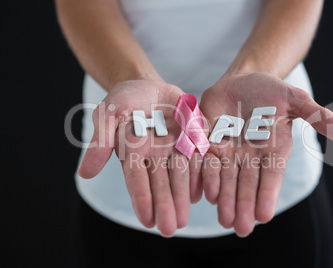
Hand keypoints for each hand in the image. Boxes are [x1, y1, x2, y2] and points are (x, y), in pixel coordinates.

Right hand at [78, 80, 198, 236]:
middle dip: (165, 205)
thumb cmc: (124, 100)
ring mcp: (175, 148)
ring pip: (180, 176)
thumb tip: (84, 174)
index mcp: (134, 153)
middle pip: (161, 183)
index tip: (147, 220)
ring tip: (184, 219)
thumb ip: (101, 141)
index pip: (137, 179)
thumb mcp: (109, 114)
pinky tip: (204, 193)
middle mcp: (156, 156)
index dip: (142, 199)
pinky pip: (198, 157)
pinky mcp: (193, 138)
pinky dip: (200, 174)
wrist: (149, 87)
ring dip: (182, 197)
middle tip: (169, 229)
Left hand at [200, 73, 332, 236]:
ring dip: (224, 198)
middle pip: (246, 184)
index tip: (264, 216)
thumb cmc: (271, 91)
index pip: (271, 176)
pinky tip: (204, 193)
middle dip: (243, 205)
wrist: (241, 81)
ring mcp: (228, 150)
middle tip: (240, 228)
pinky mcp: (208, 142)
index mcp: (273, 149)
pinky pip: (205, 161)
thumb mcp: (295, 100)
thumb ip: (319, 117)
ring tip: (223, 219)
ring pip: (225, 178)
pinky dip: (205, 176)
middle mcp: (250, 156)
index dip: (266, 195)